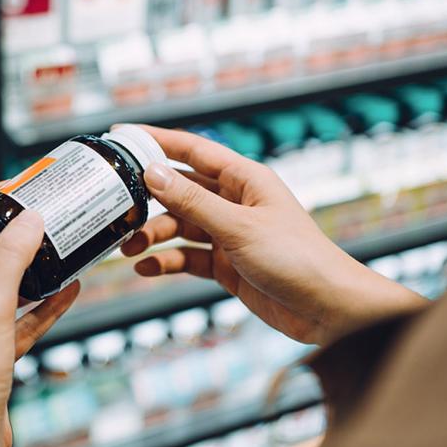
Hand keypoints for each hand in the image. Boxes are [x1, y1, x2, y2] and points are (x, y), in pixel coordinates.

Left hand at [0, 186, 79, 446]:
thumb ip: (10, 260)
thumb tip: (29, 220)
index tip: (6, 191)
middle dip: (9, 238)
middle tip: (37, 218)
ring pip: (2, 289)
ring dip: (30, 271)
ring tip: (58, 249)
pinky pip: (19, 319)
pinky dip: (42, 305)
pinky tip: (69, 290)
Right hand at [121, 126, 426, 345]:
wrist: (328, 310)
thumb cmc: (298, 258)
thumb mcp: (238, 227)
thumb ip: (193, 202)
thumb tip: (152, 173)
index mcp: (244, 179)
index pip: (193, 150)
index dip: (156, 141)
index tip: (122, 136)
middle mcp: (234, 202)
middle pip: (180, 191)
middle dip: (149, 200)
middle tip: (118, 209)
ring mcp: (229, 234)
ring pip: (180, 226)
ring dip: (154, 235)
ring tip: (130, 248)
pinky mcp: (226, 264)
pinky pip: (187, 257)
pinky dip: (167, 261)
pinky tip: (148, 267)